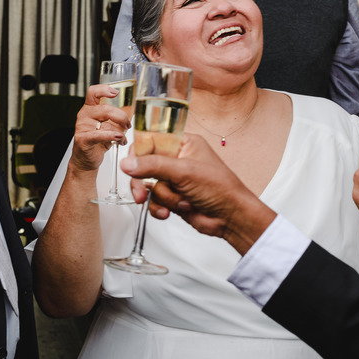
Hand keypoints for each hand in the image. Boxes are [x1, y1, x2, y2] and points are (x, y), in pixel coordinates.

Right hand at [68, 84, 130, 173]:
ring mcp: (82, 127)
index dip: (104, 90)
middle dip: (121, 116)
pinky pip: (99, 134)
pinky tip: (119, 138)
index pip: (93, 93)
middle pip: (105, 109)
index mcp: (90, 109)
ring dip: (119, 130)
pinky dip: (111, 135)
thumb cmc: (97, 142)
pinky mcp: (83, 139)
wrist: (86, 160)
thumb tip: (131, 112)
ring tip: (123, 138)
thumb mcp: (107, 126)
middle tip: (128, 125)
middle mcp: (84, 115)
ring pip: (105, 122)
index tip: (116, 93)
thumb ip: (115, 118)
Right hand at [121, 134, 275, 254]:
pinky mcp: (171, 197)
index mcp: (183, 143)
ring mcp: (173, 179)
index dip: (138, 153)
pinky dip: (159, 208)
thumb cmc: (220, 188)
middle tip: (142, 193)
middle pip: (144, 165)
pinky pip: (153, 200)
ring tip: (177, 202)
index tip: (131, 166)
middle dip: (144, 182)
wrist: (231, 217)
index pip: (150, 141)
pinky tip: (170, 212)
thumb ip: (153, 166)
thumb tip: (127, 163)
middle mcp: (177, 159)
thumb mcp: (184, 172)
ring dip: (160, 197)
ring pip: (148, 185)